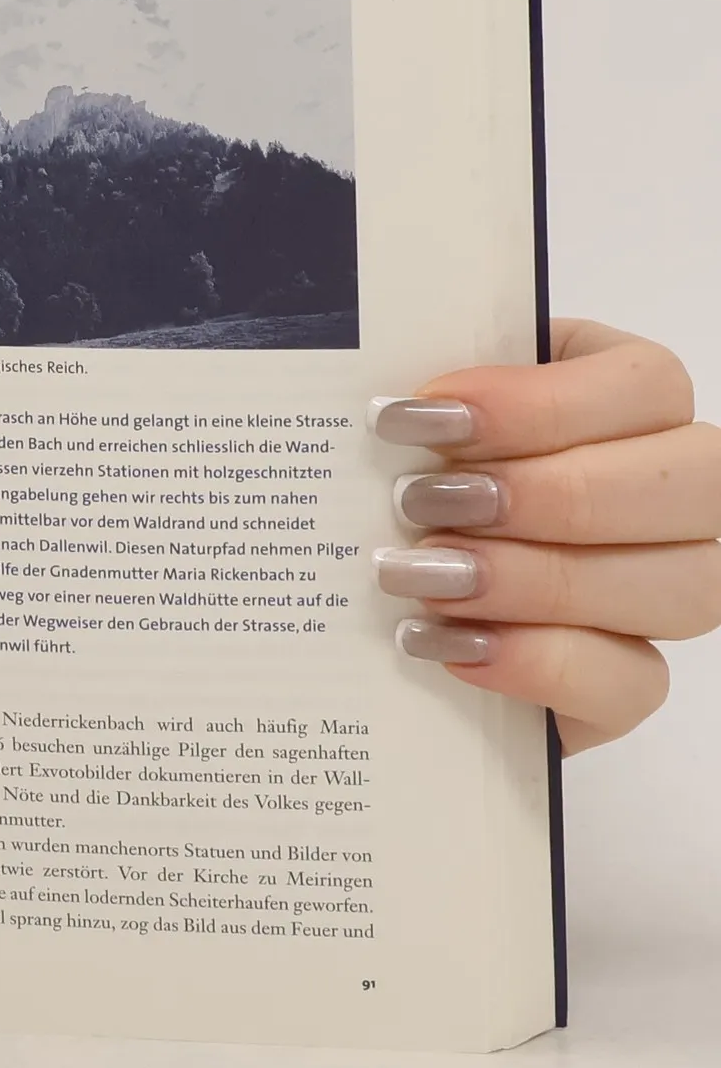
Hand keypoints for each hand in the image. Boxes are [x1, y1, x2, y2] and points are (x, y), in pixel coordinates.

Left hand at [372, 319, 720, 753]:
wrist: (381, 587)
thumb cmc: (407, 475)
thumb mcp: (420, 420)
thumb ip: (432, 396)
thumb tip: (395, 402)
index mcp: (631, 402)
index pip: (646, 385)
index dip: (538, 404)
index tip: (421, 418)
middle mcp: (676, 496)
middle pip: (686, 485)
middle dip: (545, 494)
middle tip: (420, 501)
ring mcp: (667, 592)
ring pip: (679, 588)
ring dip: (537, 581)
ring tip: (422, 575)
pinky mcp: (627, 681)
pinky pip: (634, 682)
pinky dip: (540, 663)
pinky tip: (452, 645)